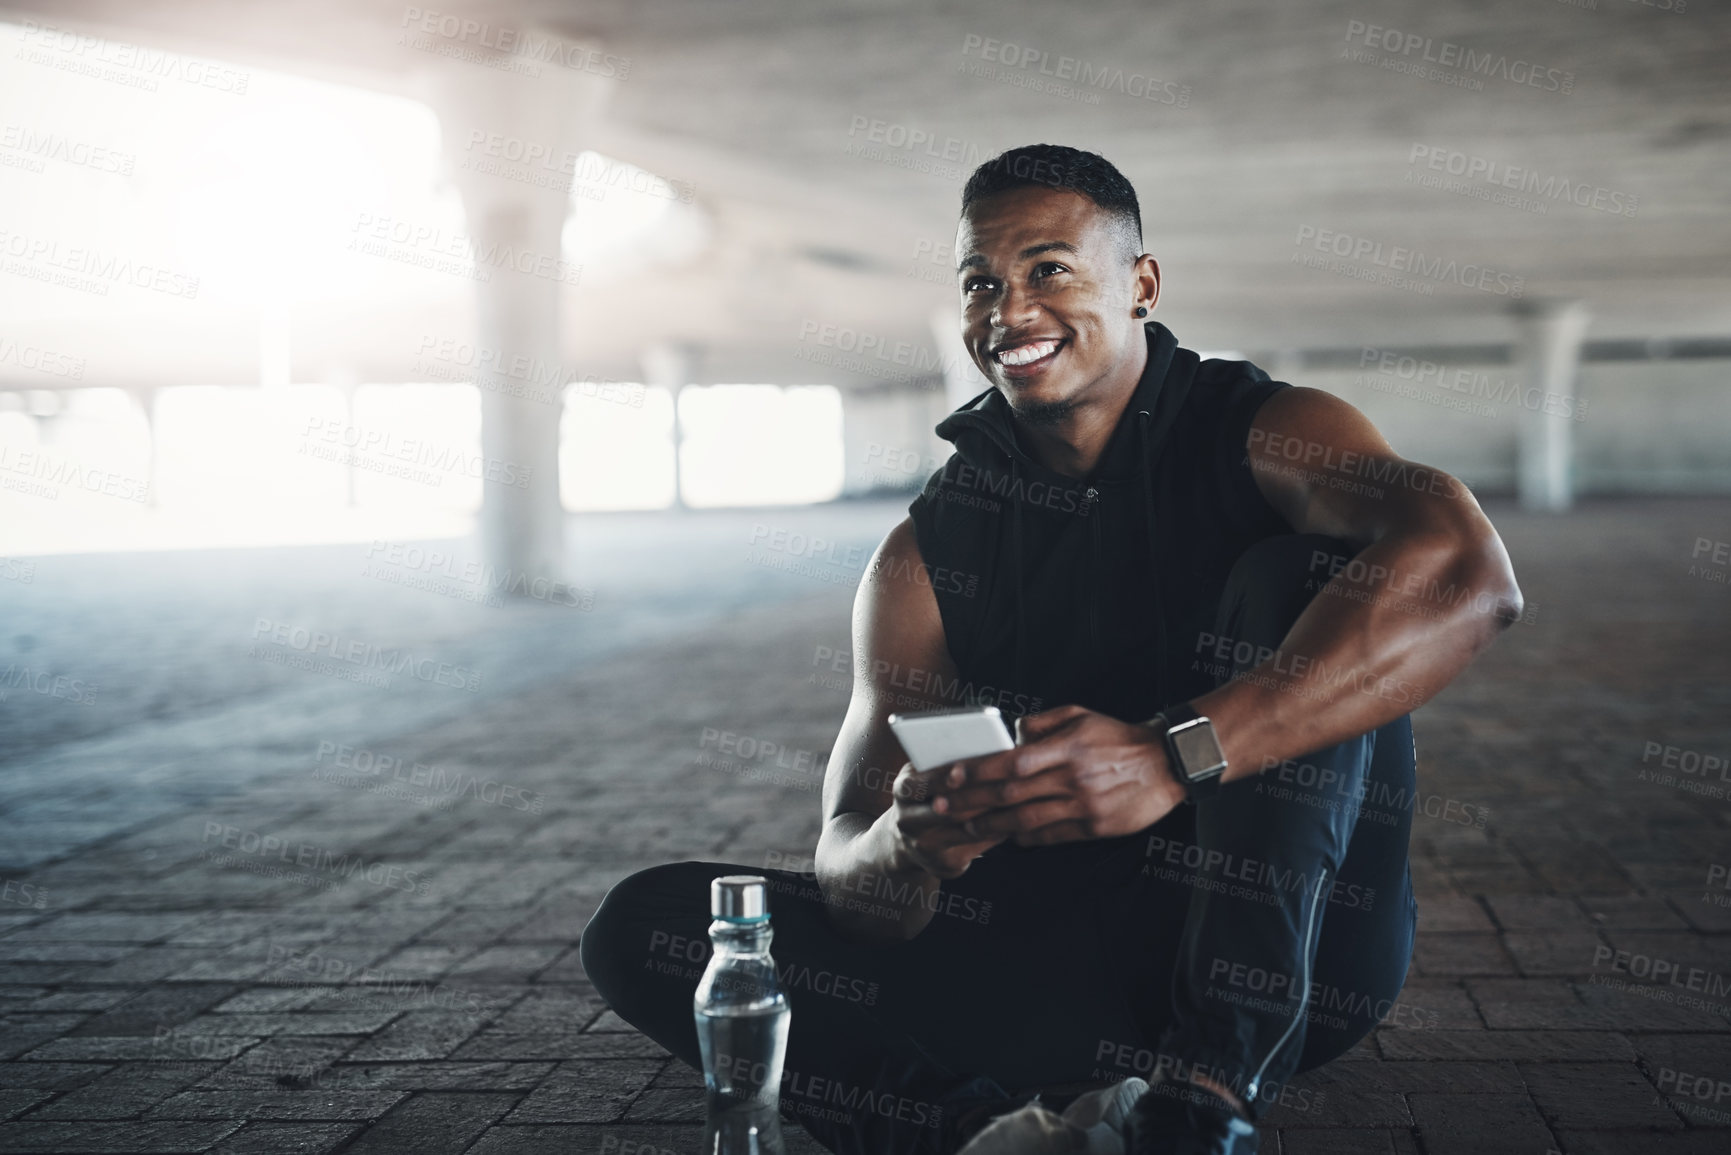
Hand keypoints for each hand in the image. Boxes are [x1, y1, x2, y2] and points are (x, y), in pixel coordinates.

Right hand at [883, 760, 1009, 878]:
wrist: (908, 841)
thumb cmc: (929, 794)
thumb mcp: (926, 774)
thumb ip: (944, 762)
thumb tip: (983, 749)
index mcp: (903, 791)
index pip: (921, 783)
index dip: (943, 777)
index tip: (963, 770)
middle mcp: (906, 821)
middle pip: (947, 809)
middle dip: (978, 796)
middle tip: (1006, 783)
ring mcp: (925, 846)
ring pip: (965, 830)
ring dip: (993, 814)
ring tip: (1017, 799)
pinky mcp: (945, 865)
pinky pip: (977, 847)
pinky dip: (998, 832)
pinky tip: (1015, 819)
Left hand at [929, 704, 1186, 846]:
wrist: (1166, 764)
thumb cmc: (1117, 737)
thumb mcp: (1081, 715)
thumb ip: (1042, 724)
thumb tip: (1009, 735)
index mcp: (1066, 747)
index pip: (1010, 762)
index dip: (976, 771)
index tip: (950, 777)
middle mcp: (1072, 777)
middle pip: (1010, 794)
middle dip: (971, 802)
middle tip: (943, 808)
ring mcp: (1083, 805)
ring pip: (1025, 820)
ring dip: (991, 826)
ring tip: (967, 828)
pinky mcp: (1094, 827)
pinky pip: (1050, 836)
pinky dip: (1024, 837)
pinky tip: (1006, 837)